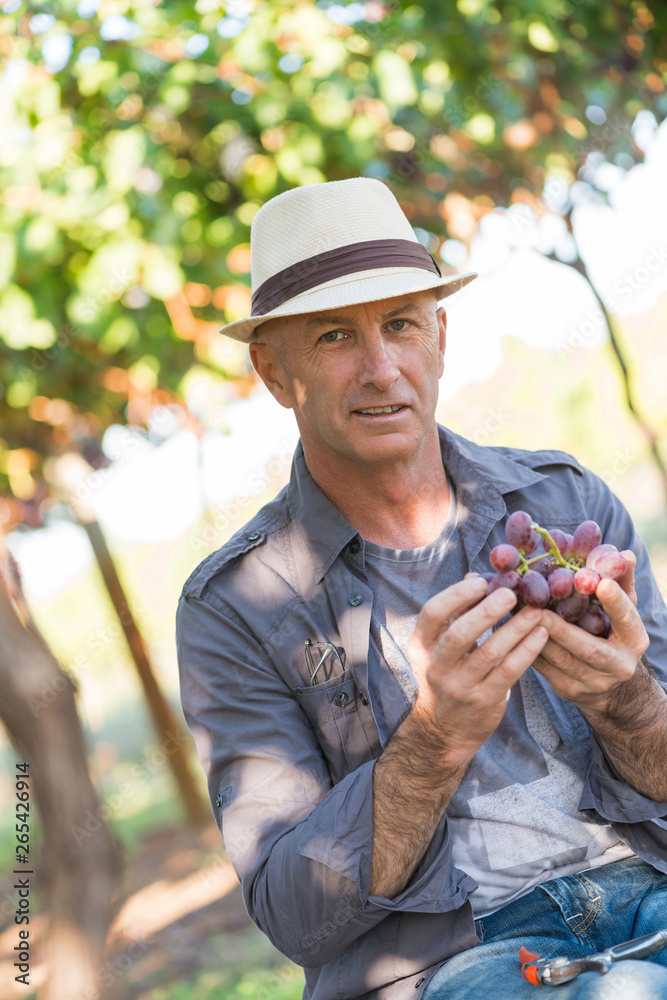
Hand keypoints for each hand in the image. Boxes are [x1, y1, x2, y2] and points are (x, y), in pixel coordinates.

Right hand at [407, 576, 548, 765]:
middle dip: (487, 611)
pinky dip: (526, 650)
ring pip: (489, 653)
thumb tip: (475, 577)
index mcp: (421, 645)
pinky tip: (541, 634)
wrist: (443, 731)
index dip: (456, 595)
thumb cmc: (446, 676)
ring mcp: (459, 686)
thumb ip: (456, 614)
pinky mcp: (483, 701)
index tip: (481, 582)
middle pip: (459, 634)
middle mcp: (435, 666)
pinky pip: (508, 671)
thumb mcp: (439, 647)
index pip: (432, 614)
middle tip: (511, 593)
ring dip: (515, 629)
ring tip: (535, 611)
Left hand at [534, 550, 648, 714]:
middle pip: (590, 648)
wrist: (608, 684)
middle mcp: (619, 665)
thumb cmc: (612, 632)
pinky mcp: (569, 690)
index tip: (601, 583)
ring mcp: (594, 682)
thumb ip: (620, 583)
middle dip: (563, 630)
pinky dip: (528, 650)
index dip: (614, 602)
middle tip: (539, 611)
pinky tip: (512, 634)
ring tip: (518, 617)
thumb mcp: (621, 609)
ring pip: (562, 661)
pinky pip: (545, 670)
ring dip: (538, 639)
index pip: (626, 619)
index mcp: (634, 639)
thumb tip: (625, 554)